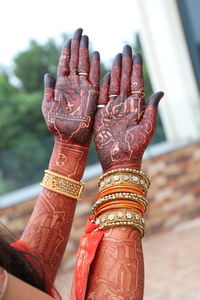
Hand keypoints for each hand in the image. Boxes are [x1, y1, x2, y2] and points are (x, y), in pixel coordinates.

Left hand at [42, 28, 99, 147]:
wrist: (70, 139)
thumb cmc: (58, 126)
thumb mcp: (48, 107)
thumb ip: (49, 90)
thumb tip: (47, 74)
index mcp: (62, 86)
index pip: (64, 64)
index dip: (66, 51)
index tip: (69, 38)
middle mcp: (73, 85)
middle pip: (75, 61)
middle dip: (77, 46)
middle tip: (79, 31)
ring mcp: (83, 89)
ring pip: (84, 67)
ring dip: (84, 52)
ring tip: (86, 37)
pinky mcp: (92, 96)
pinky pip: (94, 79)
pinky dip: (95, 67)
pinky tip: (95, 55)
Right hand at [94, 46, 163, 171]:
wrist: (119, 160)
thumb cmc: (134, 147)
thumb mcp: (146, 128)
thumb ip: (151, 109)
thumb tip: (160, 91)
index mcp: (136, 107)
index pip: (136, 83)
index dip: (137, 69)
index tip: (137, 54)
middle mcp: (124, 105)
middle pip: (125, 80)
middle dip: (126, 64)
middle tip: (126, 48)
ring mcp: (112, 109)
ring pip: (114, 85)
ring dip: (115, 71)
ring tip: (116, 56)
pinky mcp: (101, 115)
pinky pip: (102, 97)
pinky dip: (103, 85)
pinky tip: (104, 74)